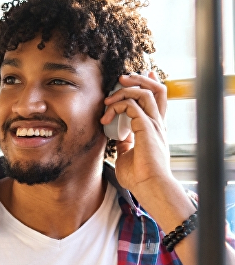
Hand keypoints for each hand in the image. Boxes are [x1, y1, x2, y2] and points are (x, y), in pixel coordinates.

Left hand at [106, 72, 171, 195]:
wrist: (149, 187)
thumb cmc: (139, 176)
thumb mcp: (128, 155)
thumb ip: (126, 143)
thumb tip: (118, 137)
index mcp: (155, 128)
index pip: (158, 99)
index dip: (149, 84)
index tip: (135, 77)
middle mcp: (157, 123)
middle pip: (157, 89)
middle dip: (138, 80)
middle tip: (121, 79)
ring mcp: (154, 125)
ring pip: (146, 93)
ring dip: (125, 90)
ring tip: (108, 99)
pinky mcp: (146, 128)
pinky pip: (132, 105)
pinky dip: (117, 106)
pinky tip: (106, 118)